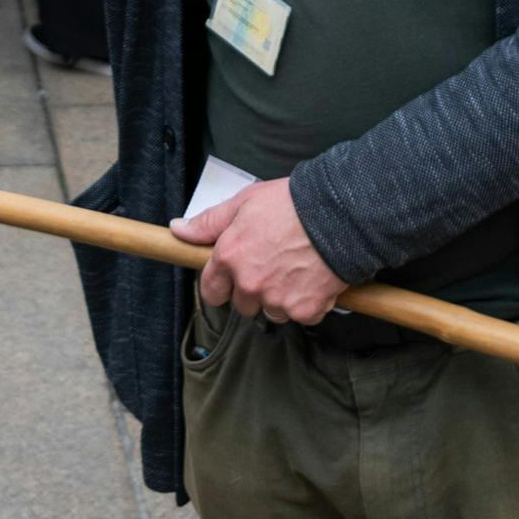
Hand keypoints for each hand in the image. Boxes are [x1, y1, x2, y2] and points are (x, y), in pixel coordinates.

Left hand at [172, 176, 343, 323]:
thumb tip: (178, 230)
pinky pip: (301, 315)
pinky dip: (307, 302)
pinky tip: (314, 278)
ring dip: (281, 298)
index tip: (232, 278)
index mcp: (229, 257)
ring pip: (272, 312)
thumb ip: (209, 222)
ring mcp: (277, 300)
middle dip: (254, 290)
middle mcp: (249, 284)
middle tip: (273, 265)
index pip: (211, 291)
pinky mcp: (304, 310)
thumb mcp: (244, 202)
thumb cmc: (292, 204)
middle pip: (243, 305)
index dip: (222, 284)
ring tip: (296, 269)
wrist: (340, 215)